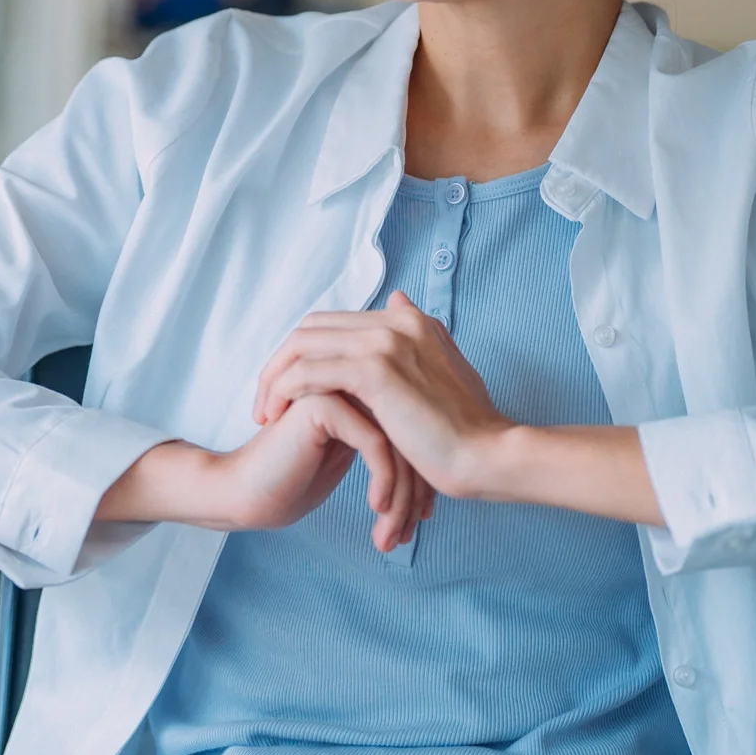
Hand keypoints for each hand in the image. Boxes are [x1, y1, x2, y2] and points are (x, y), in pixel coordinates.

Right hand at [96, 392, 431, 551]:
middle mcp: (351, 380)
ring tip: (393, 533)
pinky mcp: (323, 402)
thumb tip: (434, 462)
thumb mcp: (350, 459)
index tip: (423, 517)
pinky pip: (376, 443)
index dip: (423, 477)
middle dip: (416, 489)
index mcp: (360, 387)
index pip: (411, 429)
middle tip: (413, 530)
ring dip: (401, 495)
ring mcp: (336, 385)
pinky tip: (377, 508)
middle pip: (408, 432)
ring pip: (396, 439)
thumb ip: (385, 442)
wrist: (246, 493)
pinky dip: (384, 481)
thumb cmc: (295, 480)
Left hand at [254, 291, 517, 498]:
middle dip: (280, 362)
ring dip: (274, 377)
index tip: (289, 391)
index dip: (304, 354)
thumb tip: (398, 300)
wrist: (491, 454)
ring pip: (303, 345)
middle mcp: (396, 321)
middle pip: (312, 327)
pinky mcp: (376, 371)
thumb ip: (417, 342)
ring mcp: (386, 342)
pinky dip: (285, 390)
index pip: (335, 323)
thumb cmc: (469, 432)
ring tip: (264, 412)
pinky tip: (277, 414)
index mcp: (410, 322)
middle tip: (266, 402)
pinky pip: (309, 371)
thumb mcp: (444, 373)